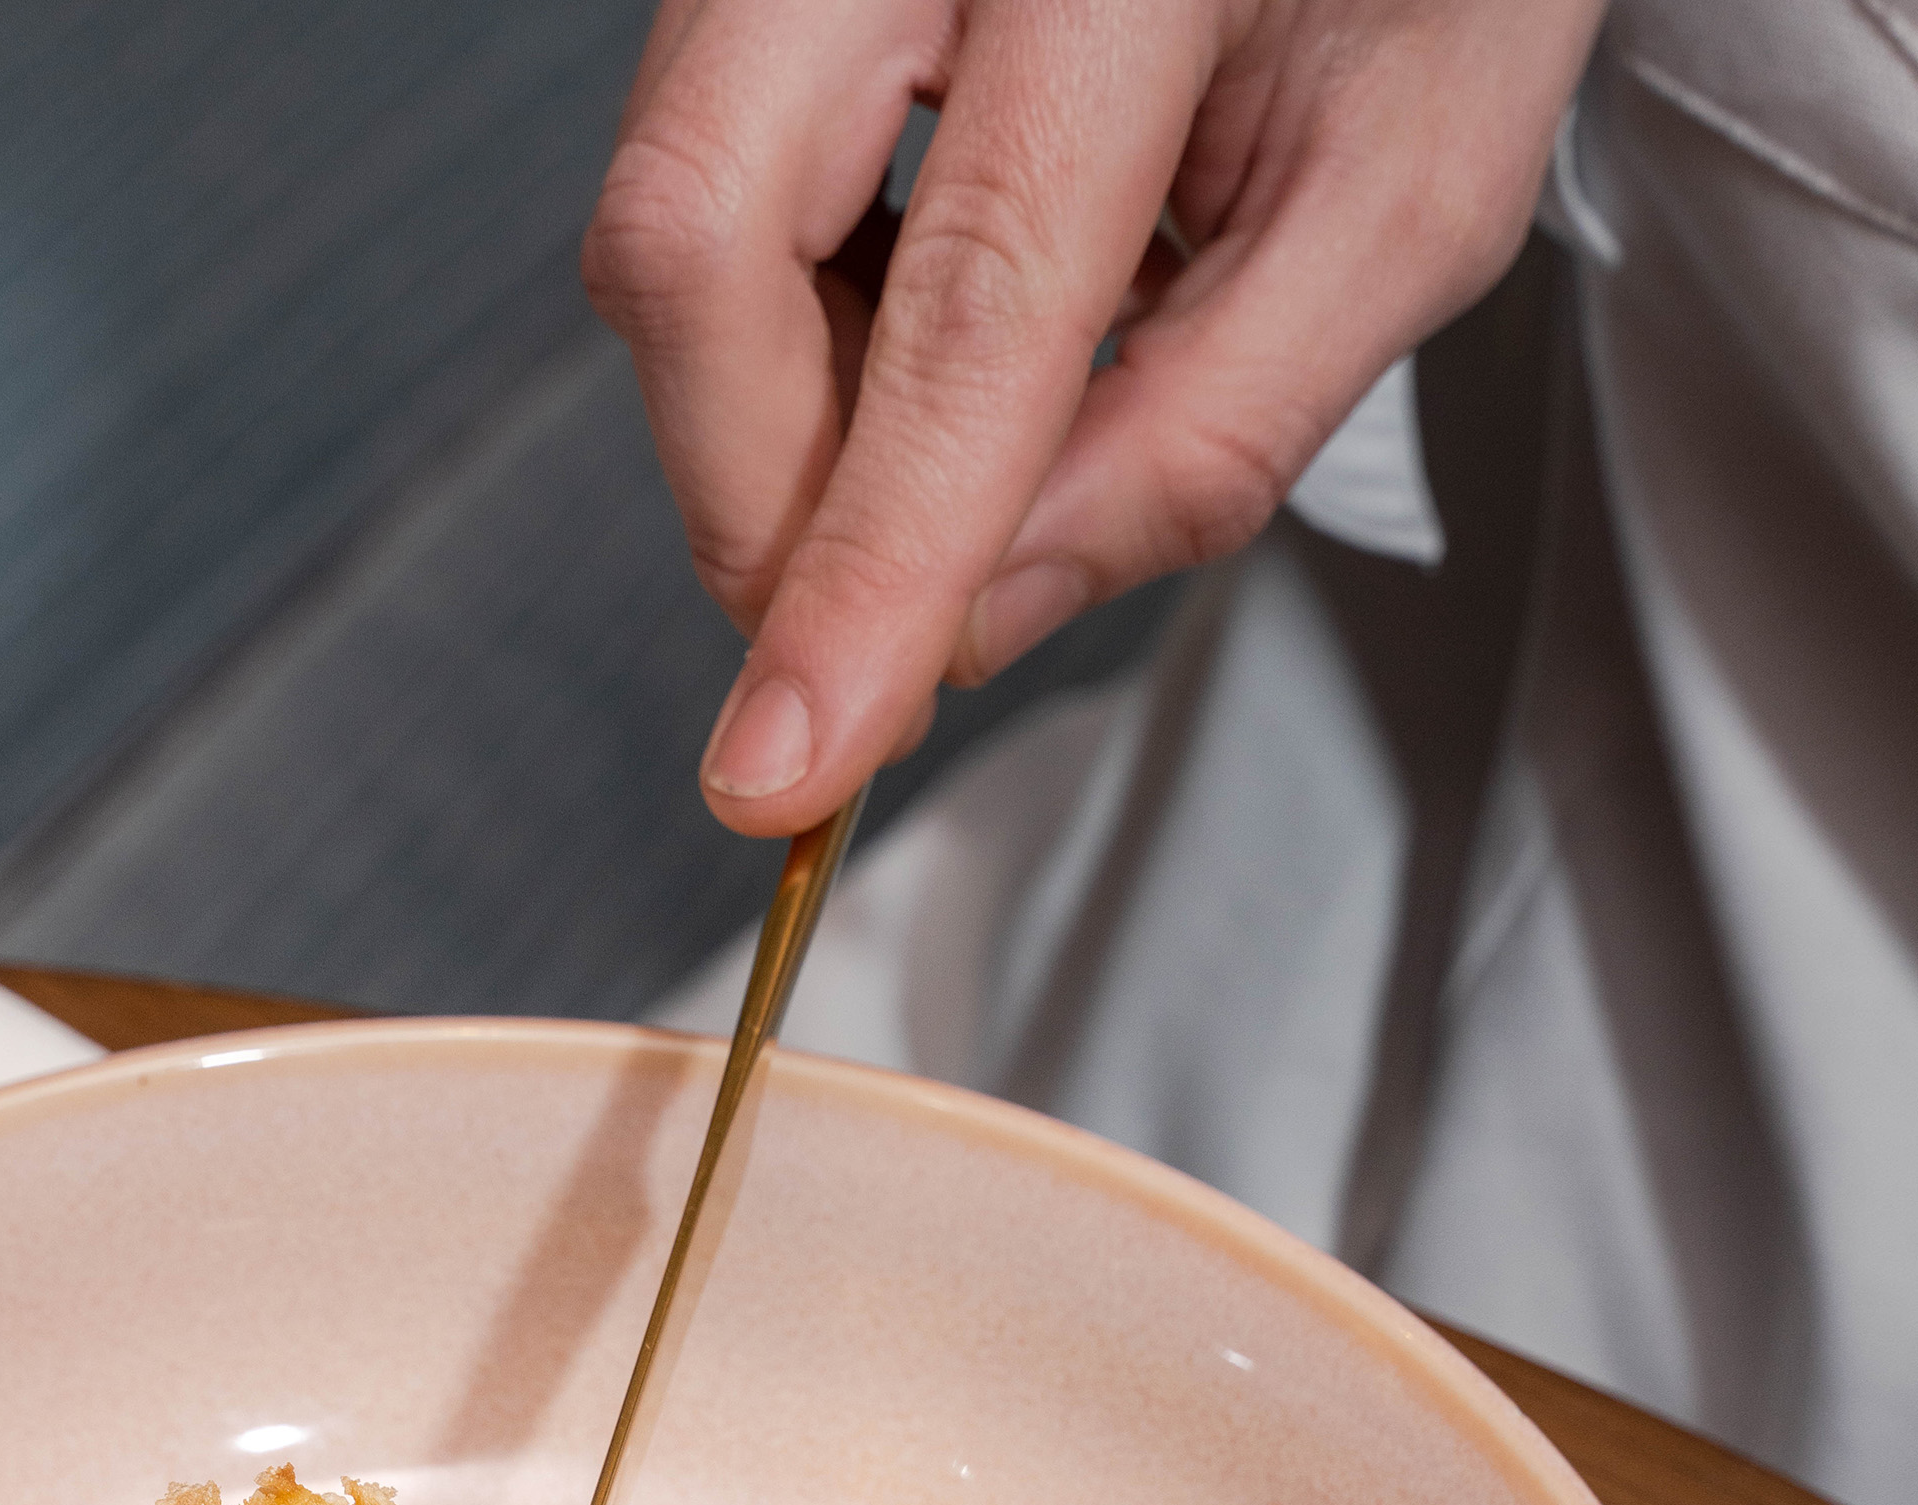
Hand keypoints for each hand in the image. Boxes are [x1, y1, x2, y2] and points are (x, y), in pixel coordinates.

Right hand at [585, 0, 1605, 831]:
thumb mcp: (1408, 191)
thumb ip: (1212, 427)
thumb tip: (980, 623)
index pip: (966, 303)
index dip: (869, 562)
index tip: (789, 760)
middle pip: (697, 237)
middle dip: (759, 496)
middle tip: (869, 628)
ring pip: (667, 218)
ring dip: (779, 412)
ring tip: (951, 431)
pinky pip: (695, 173)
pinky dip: (779, 322)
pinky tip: (909, 332)